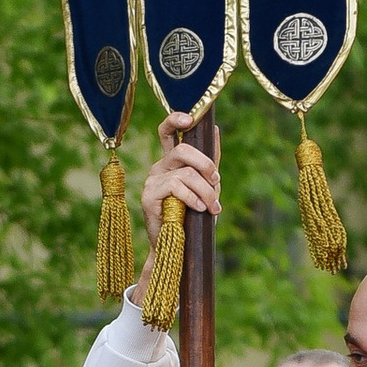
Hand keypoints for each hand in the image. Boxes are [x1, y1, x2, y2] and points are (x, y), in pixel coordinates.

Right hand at [141, 117, 219, 262]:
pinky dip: (193, 197)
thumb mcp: (206, 186)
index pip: (167, 132)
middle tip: (217, 180)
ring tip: (213, 207)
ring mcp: (152, 181)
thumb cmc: (193, 217)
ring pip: (185, 173)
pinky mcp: (149, 196)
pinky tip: (199, 208)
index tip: (190, 118)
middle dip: (205, 164)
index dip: (175, 120)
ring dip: (206, 190)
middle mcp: (159, 167)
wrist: (179, 247)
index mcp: (170, 162)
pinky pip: (176, 187)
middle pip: (181, 150)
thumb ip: (209, 162)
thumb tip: (215, 130)